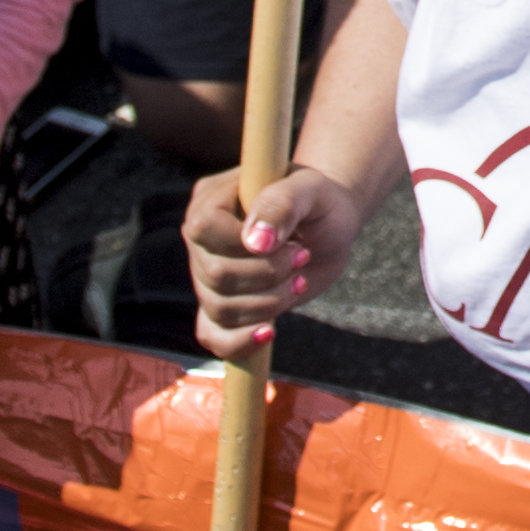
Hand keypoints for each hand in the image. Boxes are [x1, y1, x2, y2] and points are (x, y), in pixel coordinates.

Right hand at [185, 159, 365, 352]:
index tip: (291, 244)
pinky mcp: (224, 306)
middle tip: (303, 257)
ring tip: (299, 280)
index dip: (244, 245)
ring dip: (269, 302)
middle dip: (268, 275)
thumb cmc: (316, 200)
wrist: (327, 226)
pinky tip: (270, 331)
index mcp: (211, 201)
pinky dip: (240, 341)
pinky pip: (213, 336)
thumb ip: (282, 204)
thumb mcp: (309, 189)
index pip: (205, 229)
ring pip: (219, 309)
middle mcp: (202, 241)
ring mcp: (208, 277)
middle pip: (215, 275)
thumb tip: (255, 242)